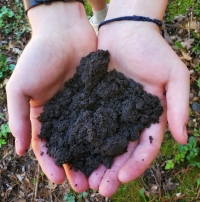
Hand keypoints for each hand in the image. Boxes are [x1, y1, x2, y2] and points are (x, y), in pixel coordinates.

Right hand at [6, 2, 96, 191]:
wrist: (64, 34)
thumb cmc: (38, 58)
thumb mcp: (20, 87)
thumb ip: (18, 117)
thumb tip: (19, 150)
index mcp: (46, 115)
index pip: (48, 145)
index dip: (52, 163)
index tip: (59, 180)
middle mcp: (66, 114)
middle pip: (71, 146)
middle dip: (76, 166)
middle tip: (84, 185)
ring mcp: (84, 107)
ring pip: (90, 138)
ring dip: (93, 157)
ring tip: (100, 175)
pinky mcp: (100, 97)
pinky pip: (104, 119)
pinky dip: (107, 135)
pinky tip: (114, 149)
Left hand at [88, 20, 188, 195]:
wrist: (127, 32)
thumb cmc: (153, 50)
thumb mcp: (174, 75)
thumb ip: (179, 106)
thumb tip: (181, 139)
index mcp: (150, 115)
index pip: (145, 146)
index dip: (136, 164)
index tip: (122, 179)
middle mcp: (130, 117)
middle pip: (122, 150)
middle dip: (113, 170)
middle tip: (100, 189)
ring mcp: (112, 110)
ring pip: (104, 142)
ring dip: (96, 161)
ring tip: (85, 179)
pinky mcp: (96, 101)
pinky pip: (89, 123)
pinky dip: (83, 140)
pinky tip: (74, 153)